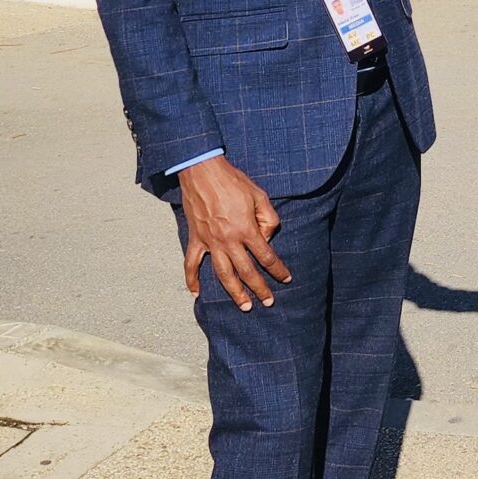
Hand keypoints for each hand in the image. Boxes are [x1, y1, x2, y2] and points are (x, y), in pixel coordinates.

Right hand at [177, 156, 288, 310]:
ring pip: (223, 274)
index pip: (266, 257)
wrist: (202, 172)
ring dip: (234, 292)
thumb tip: (267, 237)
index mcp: (246, 230)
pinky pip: (191, 263)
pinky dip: (192, 279)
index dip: (278, 269)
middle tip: (268, 302)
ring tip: (243, 306)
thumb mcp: (260, 196)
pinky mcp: (195, 238)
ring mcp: (210, 242)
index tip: (285, 278)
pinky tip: (196, 293)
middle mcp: (228, 240)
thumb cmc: (233, 182)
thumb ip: (268, 219)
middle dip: (259, 289)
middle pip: (246, 272)